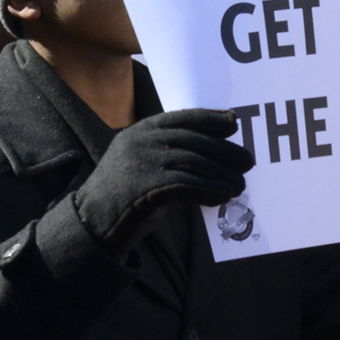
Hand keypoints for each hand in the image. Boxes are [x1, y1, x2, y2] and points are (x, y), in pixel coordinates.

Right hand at [70, 109, 249, 253]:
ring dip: (222, 174)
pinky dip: (210, 189)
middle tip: (248, 161)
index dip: (211, 119)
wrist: (91, 222)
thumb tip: (215, 157)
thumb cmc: (123, 196)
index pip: (183, 117)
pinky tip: (223, 196)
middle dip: (225, 151)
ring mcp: (143, 161)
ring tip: (240, 184)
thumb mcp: (143, 165)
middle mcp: (141, 140)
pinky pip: (188, 184)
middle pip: (194, 140)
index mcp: (141, 130)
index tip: (234, 123)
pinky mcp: (147, 186)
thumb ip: (170, 156)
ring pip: (195, 162)